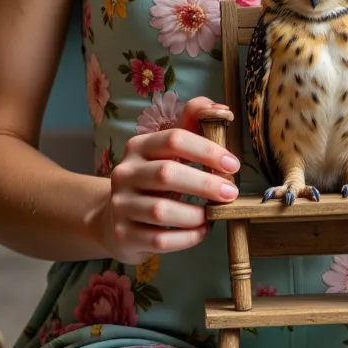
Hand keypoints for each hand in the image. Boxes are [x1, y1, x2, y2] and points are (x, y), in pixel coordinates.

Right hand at [98, 96, 239, 263]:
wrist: (114, 221)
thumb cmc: (152, 182)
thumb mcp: (167, 153)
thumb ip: (191, 126)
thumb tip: (220, 108)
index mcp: (138, 147)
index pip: (174, 139)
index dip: (207, 150)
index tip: (232, 164)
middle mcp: (125, 173)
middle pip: (167, 173)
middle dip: (205, 183)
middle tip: (231, 193)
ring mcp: (121, 205)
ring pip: (162, 210)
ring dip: (195, 215)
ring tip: (212, 215)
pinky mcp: (123, 235)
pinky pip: (161, 240)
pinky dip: (188, 238)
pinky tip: (200, 231)